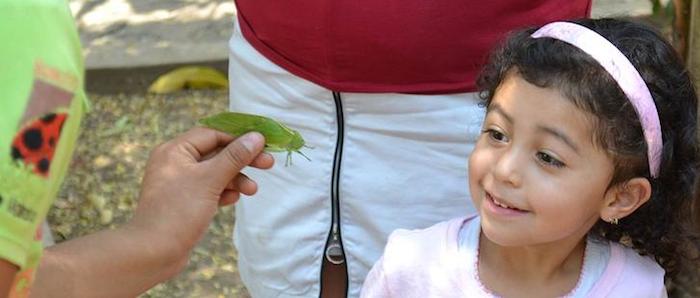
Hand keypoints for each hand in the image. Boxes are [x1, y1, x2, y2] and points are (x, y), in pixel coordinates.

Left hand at [129, 128, 273, 258]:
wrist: (153, 252)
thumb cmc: (179, 211)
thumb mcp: (210, 180)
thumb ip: (234, 157)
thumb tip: (256, 137)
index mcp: (175, 150)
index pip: (212, 134)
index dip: (238, 138)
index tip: (263, 143)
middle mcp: (175, 163)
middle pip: (216, 153)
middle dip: (242, 160)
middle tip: (269, 163)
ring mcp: (180, 183)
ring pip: (215, 173)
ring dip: (235, 178)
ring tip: (252, 190)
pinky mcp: (185, 201)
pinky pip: (209, 189)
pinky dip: (223, 192)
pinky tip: (233, 199)